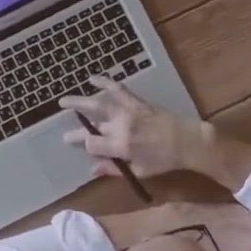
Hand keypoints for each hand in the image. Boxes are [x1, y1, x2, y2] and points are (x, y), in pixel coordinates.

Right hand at [60, 77, 209, 179]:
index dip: (82, 145)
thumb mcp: (139, 171)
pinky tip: (93, 79)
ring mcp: (128, 111)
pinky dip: (105, 82)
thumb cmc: (164, 160)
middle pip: (91, 122)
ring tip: (65, 101)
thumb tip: (92, 169)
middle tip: (63, 125)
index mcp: (121, 146)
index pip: (91, 144)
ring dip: (81, 100)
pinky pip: (118, 88)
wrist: (187, 141)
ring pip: (99, 103)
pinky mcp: (137, 101)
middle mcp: (121, 126)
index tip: (77, 145)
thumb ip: (114, 169)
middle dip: (75, 125)